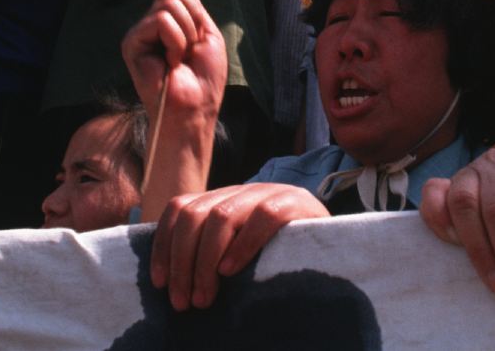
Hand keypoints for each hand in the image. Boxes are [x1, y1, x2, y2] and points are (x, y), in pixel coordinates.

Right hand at [121, 0, 228, 125]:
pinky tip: (170, 62)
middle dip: (193, 17)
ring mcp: (140, 31)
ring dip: (187, 32)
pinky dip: (175, 40)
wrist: (195, 105)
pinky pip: (161, 21)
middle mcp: (152, 22)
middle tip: (191, 47)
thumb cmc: (204, 76)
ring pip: (169, 4)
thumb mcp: (205, 30)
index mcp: (171, 19)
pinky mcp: (131, 42)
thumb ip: (191, 0)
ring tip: (181, 58)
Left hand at [151, 183, 329, 309]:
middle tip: (183, 302)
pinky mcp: (296, 204)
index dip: (163, 245)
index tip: (159, 284)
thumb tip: (169, 279)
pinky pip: (263, 218)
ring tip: (205, 298)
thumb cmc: (279, 257)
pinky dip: (242, 246)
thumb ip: (211, 251)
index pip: (180, 208)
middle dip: (181, 263)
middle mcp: (241, 191)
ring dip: (204, 263)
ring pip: (220, 217)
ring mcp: (268, 193)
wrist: (335, 246)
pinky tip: (232, 272)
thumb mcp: (238, 251)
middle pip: (194, 215)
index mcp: (223, 199)